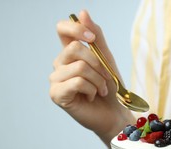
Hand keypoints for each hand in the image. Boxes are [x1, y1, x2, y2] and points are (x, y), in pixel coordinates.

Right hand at [49, 10, 133, 143]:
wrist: (114, 113)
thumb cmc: (110, 88)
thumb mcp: (106, 59)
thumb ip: (95, 37)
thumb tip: (82, 12)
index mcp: (70, 53)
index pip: (62, 29)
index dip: (76, 28)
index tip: (92, 39)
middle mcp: (60, 65)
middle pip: (74, 49)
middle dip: (98, 64)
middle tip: (106, 78)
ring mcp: (56, 80)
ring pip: (79, 67)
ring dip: (98, 80)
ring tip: (101, 91)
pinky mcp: (56, 95)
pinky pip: (77, 82)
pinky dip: (91, 90)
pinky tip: (91, 98)